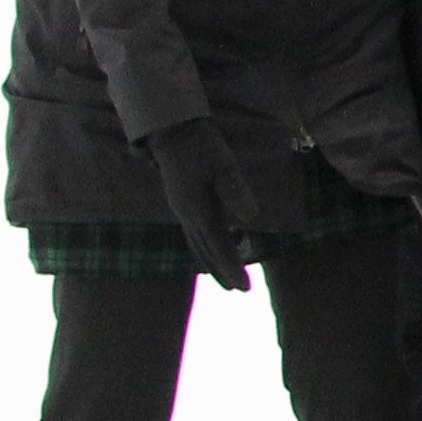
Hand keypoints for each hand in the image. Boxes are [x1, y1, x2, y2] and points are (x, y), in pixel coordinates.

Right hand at [143, 124, 252, 290]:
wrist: (171, 130)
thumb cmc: (201, 145)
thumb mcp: (224, 163)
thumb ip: (235, 190)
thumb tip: (250, 219)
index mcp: (197, 209)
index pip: (218, 246)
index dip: (231, 268)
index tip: (245, 288)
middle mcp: (186, 214)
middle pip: (205, 250)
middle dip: (222, 271)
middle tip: (240, 290)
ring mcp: (181, 208)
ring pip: (197, 243)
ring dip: (212, 261)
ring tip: (228, 277)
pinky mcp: (181, 201)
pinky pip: (194, 232)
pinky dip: (206, 245)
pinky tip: (222, 244)